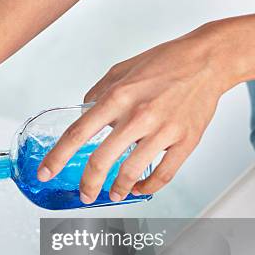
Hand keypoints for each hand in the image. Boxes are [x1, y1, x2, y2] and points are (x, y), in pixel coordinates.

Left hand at [38, 23, 233, 202]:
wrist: (208, 59)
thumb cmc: (164, 63)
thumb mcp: (121, 70)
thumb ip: (98, 93)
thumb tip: (82, 112)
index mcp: (117, 97)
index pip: (78, 133)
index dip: (58, 157)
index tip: (46, 173)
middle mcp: (138, 115)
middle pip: (101, 159)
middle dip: (88, 183)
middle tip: (84, 194)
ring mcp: (163, 129)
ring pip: (131, 171)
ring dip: (117, 189)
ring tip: (112, 194)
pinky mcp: (186, 140)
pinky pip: (164, 173)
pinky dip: (148, 187)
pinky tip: (139, 188)